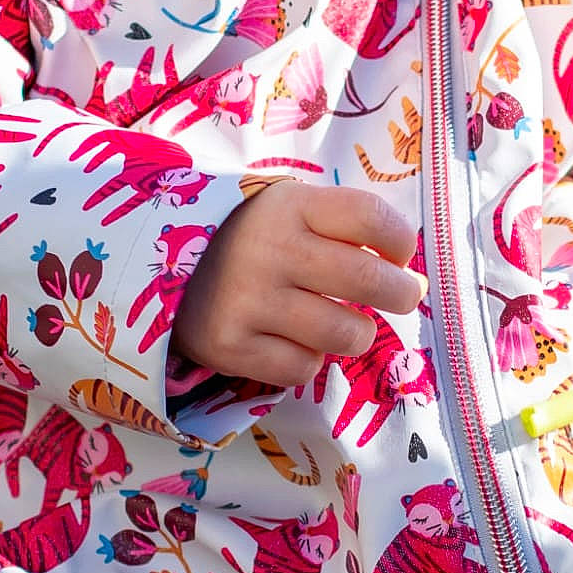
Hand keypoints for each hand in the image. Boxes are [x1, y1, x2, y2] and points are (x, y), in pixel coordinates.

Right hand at [170, 183, 425, 386]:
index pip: (371, 218)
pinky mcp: (229, 347)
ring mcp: (247, 301)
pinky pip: (303, 367)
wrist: (162, 270)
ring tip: (346, 323)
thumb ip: (345, 231)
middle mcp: (269, 250)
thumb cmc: (251, 238)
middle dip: (400, 294)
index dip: (400, 241)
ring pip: (344, 333)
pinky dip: (309, 359)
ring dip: (356, 332)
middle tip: (403, 297)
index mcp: (289, 206)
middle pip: (368, 279)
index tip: (399, 255)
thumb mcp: (290, 211)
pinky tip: (293, 340)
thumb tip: (410, 277)